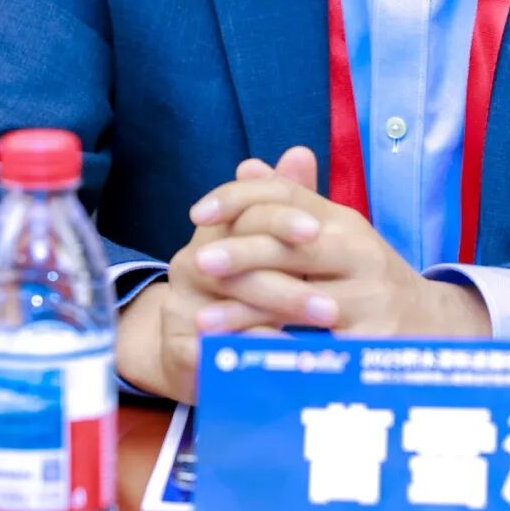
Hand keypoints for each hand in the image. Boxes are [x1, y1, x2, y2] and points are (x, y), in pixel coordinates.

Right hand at [115, 146, 316, 401]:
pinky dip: (256, 353)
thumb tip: (300, 152)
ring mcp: (180, 306)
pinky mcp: (177, 349)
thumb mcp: (271, 244)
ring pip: (232, 309)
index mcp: (213, 231)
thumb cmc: (247, 288)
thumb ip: (286, 201)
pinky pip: (218, 352)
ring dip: (278, 318)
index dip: (279, 219)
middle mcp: (190, 263)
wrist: (198, 348)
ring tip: (321, 328)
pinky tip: (290, 358)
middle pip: (238, 263)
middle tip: (332, 301)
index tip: (318, 230)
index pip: (244, 213)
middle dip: (289, 282)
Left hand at [188, 152, 490, 340]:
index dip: (238, 198)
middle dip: (239, 253)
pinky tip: (242, 356)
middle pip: (291, 244)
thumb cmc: (368, 279)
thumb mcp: (335, 235)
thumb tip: (247, 167)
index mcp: (344, 221)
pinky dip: (274, 351)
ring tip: (203, 320)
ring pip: (298, 299)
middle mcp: (359, 252)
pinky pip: (314, 348)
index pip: (286, 195)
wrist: (434, 328)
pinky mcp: (370, 343)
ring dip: (245, 310)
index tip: (196, 213)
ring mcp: (368, 298)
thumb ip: (291, 205)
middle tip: (197, 264)